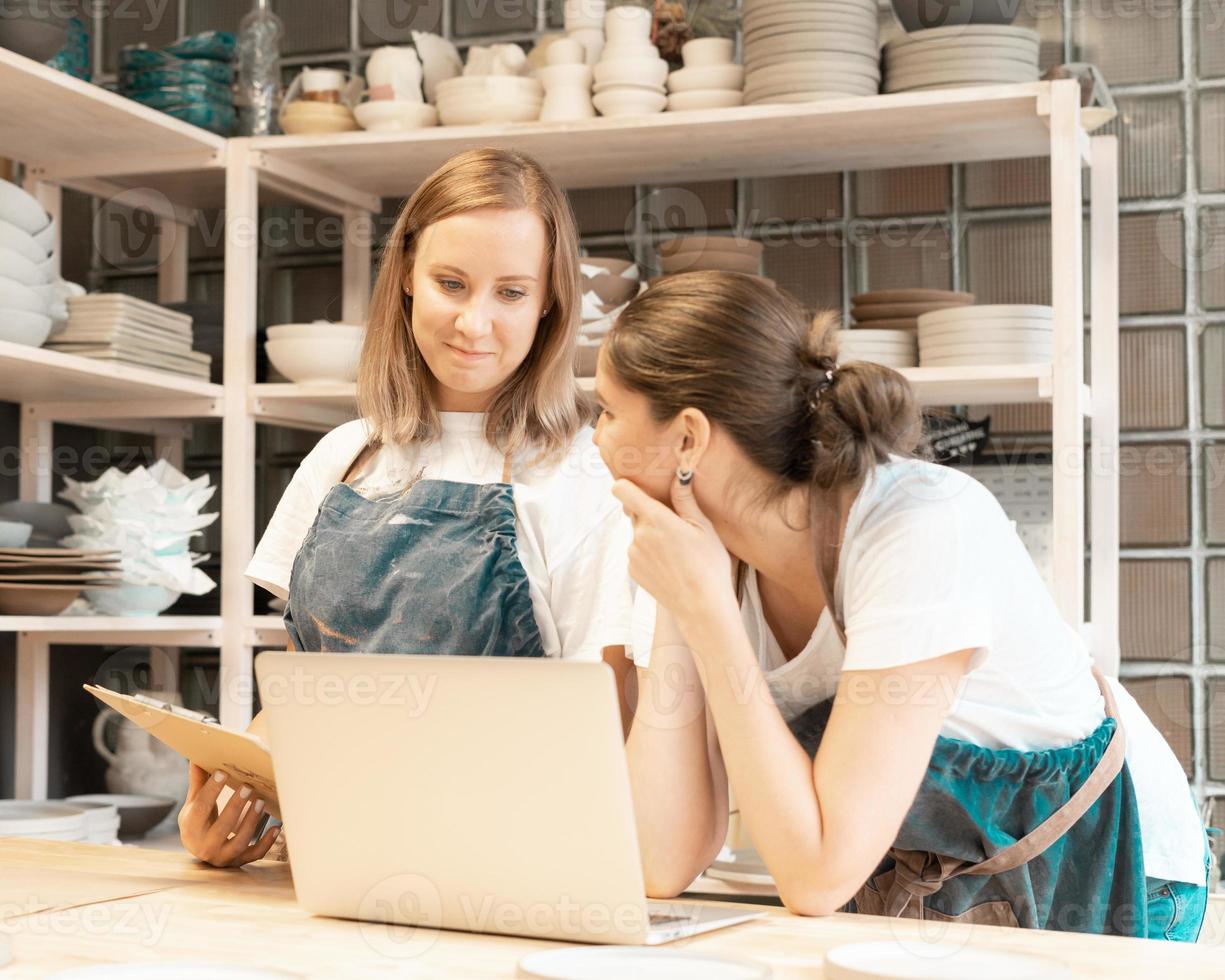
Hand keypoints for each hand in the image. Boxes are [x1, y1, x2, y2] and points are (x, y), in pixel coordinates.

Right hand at [177, 764, 280, 867]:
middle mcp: (205, 846)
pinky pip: (254, 854)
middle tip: (248, 787)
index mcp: (191, 828)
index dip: (212, 790)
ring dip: (251, 822)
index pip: (201, 808)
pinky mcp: (238, 861)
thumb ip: (198, 782)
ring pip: (239, 842)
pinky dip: (266, 843)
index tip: (224, 772)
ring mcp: (222, 856)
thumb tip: (197, 757)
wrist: (198, 849)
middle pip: (222, 827)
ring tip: (261, 801)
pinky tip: (276, 827)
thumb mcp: (194, 803)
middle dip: (236, 807)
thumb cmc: (198, 820)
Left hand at [612, 472, 737, 638]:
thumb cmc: (709, 565)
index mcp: (656, 519)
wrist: (702, 607)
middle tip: (674, 523)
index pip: (623, 490)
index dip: (628, 484)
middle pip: (634, 511)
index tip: (640, 485)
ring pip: (638, 533)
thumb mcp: (704, 527)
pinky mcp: (633, 570)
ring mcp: (633, 554)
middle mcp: (638, 535)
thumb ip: (685, 499)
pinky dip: (649, 553)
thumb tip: (679, 474)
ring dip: (650, 534)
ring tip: (677, 550)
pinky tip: (670, 564)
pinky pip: (637, 552)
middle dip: (649, 512)